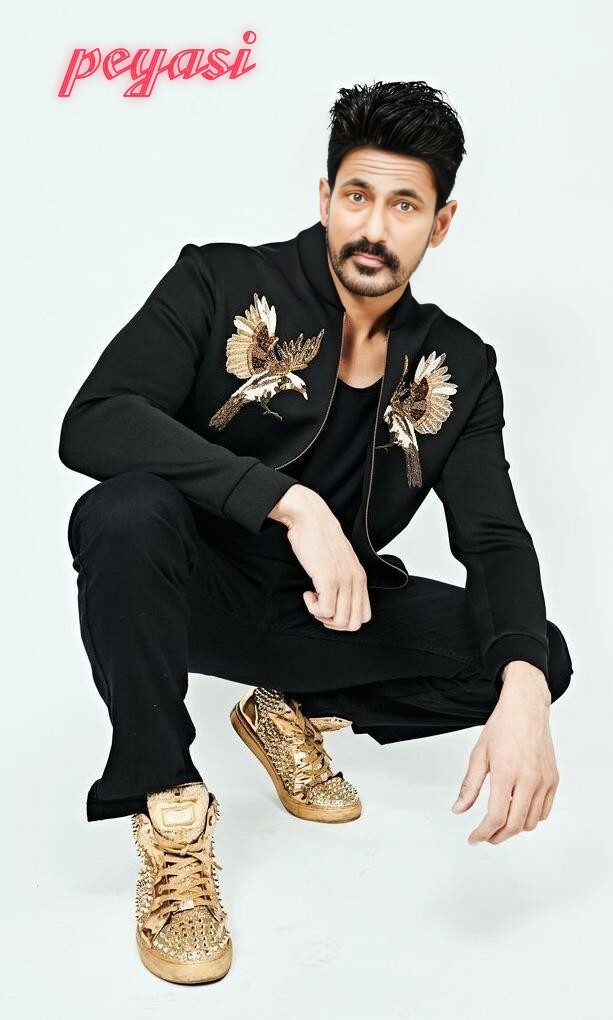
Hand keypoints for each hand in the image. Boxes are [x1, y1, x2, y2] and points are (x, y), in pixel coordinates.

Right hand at [268, 483, 371, 630]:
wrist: (310, 519)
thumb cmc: (319, 539)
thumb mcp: (339, 562)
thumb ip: (343, 580)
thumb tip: (336, 602)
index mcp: (360, 578)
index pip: (364, 616)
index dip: (344, 619)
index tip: (329, 607)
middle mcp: (356, 581)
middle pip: (354, 624)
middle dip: (333, 624)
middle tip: (320, 608)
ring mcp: (344, 581)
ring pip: (340, 621)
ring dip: (322, 616)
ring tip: (313, 599)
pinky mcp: (328, 579)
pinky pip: (325, 610)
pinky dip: (313, 608)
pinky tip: (307, 593)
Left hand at [450, 661, 558, 843]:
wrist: (526, 709)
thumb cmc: (502, 727)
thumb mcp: (479, 755)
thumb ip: (469, 786)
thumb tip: (458, 809)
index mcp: (507, 773)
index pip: (496, 816)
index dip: (483, 833)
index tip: (474, 839)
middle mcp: (529, 779)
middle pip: (514, 825)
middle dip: (497, 836)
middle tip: (485, 836)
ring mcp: (544, 781)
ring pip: (531, 822)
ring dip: (514, 829)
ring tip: (500, 824)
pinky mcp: (554, 779)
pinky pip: (544, 810)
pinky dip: (531, 818)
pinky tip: (518, 813)